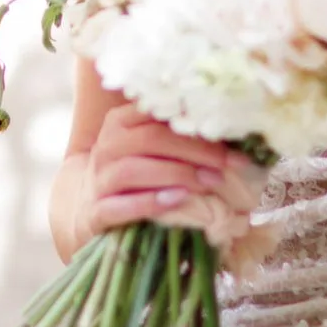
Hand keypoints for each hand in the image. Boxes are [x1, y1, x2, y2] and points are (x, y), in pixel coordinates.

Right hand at [80, 102, 266, 251]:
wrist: (89, 210)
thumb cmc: (136, 175)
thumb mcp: (151, 150)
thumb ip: (180, 138)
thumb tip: (237, 136)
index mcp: (121, 122)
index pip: (157, 114)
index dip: (197, 127)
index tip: (233, 140)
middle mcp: (106, 146)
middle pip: (149, 140)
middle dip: (194, 152)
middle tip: (228, 166)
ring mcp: (99, 179)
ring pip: (133, 170)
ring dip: (176, 175)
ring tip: (209, 183)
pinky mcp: (96, 212)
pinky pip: (119, 206)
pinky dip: (149, 202)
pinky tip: (177, 201)